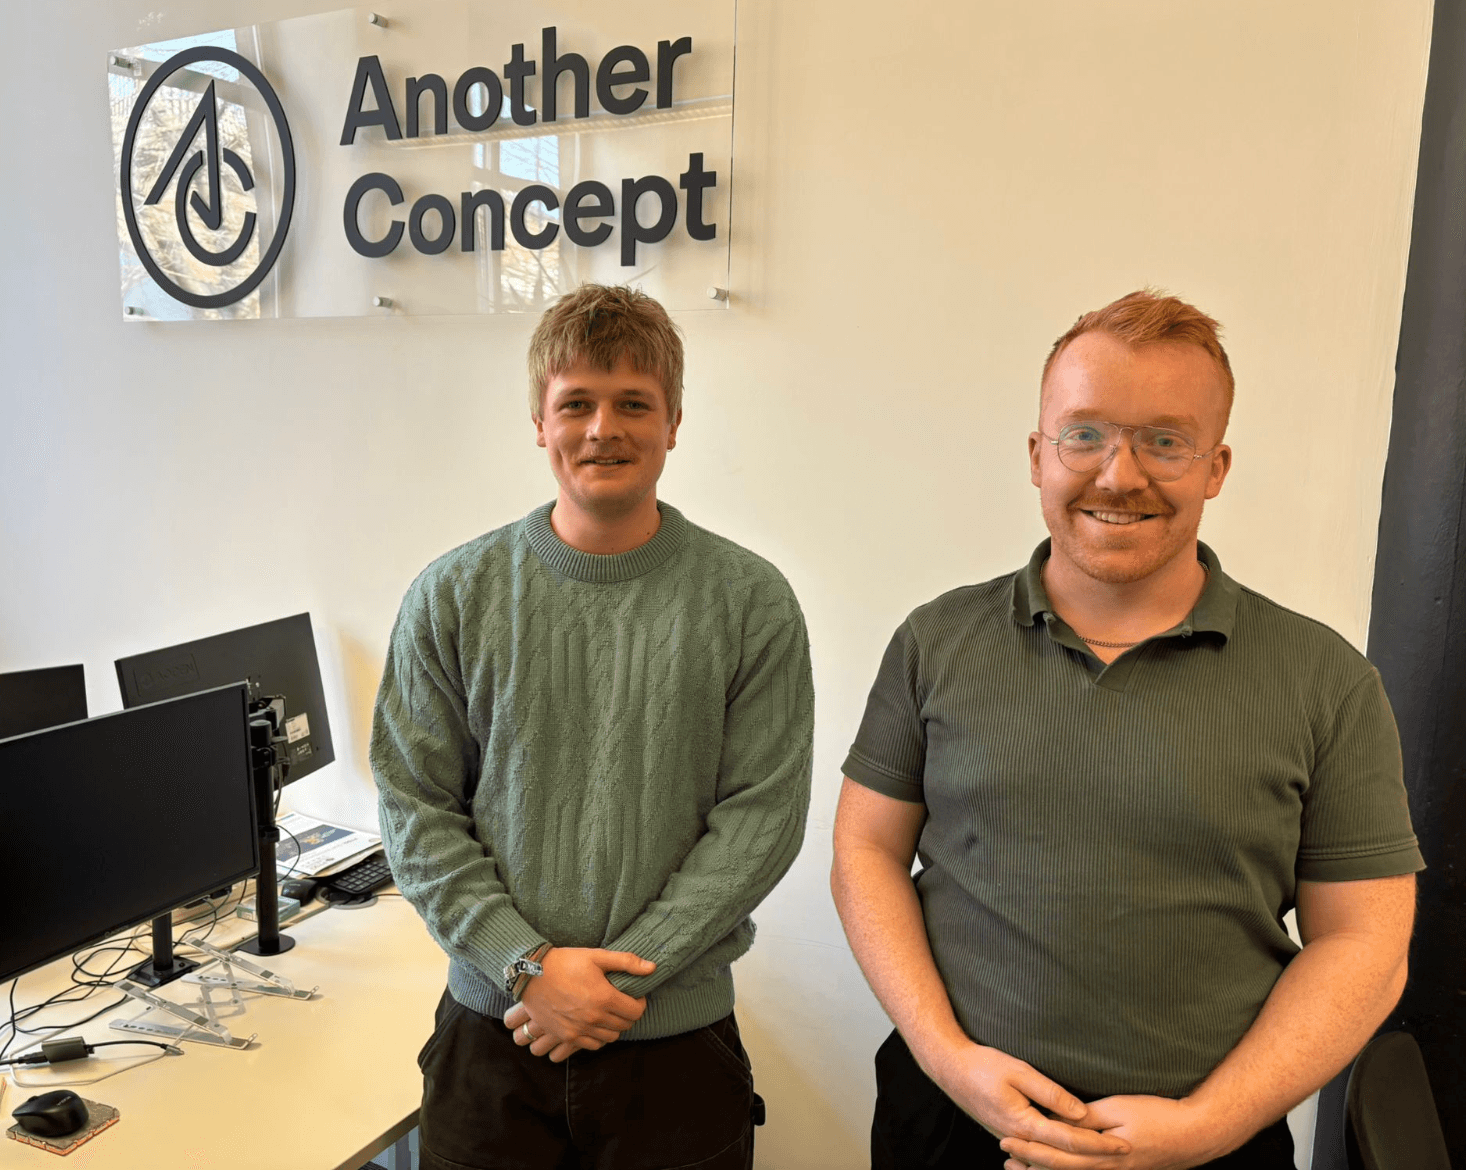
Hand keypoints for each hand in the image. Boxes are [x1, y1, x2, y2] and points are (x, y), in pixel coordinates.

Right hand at [501, 947, 653, 1062]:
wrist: (531, 974)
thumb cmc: (565, 962)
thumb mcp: (596, 956)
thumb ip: (626, 962)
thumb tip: (652, 968)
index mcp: (604, 997)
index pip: (636, 1011)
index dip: (640, 1003)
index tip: (635, 996)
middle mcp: (594, 1018)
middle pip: (625, 1025)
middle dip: (628, 1014)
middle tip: (622, 1003)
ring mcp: (579, 1030)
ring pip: (610, 1037)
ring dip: (614, 1026)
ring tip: (609, 1013)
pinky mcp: (566, 1036)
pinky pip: (592, 1045)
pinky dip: (598, 1037)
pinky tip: (595, 1024)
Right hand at [918, 1039, 1130, 1162]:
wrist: (949, 1068)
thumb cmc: (983, 1066)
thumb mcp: (1019, 1072)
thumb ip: (1052, 1094)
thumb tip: (1082, 1113)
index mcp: (1025, 1125)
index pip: (1071, 1140)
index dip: (1099, 1143)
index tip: (1124, 1143)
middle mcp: (1021, 1139)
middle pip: (1065, 1157)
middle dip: (1097, 1157)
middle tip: (1126, 1153)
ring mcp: (1014, 1139)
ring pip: (1053, 1159)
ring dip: (1080, 1160)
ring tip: (1106, 1158)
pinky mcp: (1011, 1134)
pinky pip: (1041, 1153)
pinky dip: (1060, 1157)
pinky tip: (1073, 1155)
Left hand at [1000, 1094, 1230, 1169]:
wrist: (1195, 1134)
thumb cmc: (1158, 1116)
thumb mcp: (1119, 1109)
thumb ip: (1087, 1117)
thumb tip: (1058, 1119)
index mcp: (1103, 1157)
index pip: (1058, 1157)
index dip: (1030, 1150)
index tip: (1006, 1140)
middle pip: (1062, 1171)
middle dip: (1031, 1164)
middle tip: (1004, 1157)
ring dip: (1046, 1171)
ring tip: (1019, 1166)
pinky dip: (1068, 1171)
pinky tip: (1059, 1167)